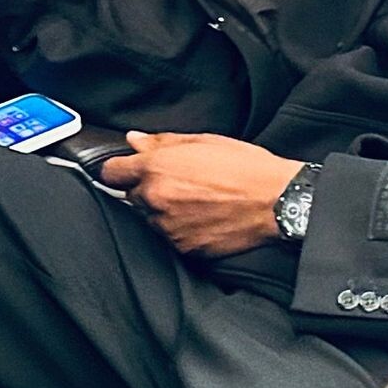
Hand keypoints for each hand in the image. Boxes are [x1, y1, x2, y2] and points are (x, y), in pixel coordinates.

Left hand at [101, 131, 304, 257]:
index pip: (111, 173)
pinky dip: (179, 230)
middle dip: (148, 190)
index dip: (120, 171)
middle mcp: (156, 198)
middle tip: (178, 184)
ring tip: (195, 202)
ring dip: (162, 212)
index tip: (127, 172)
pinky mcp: (182, 247)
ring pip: (150, 219)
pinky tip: (202, 218)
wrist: (276, 201)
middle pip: (131, 197)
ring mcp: (167, 226)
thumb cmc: (245, 167)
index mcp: (156, 168)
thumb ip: (162, 142)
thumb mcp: (203, 142)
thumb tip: (134, 140)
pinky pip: (169, 238)